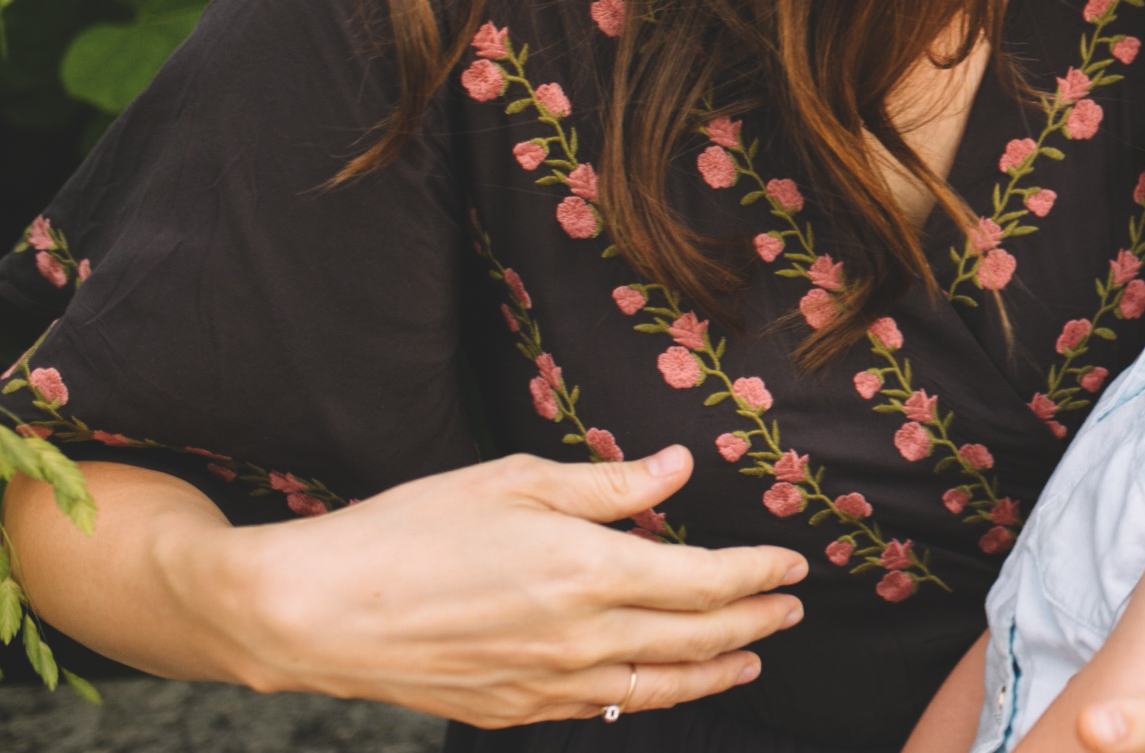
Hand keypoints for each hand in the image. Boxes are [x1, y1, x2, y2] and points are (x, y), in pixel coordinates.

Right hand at [209, 446, 803, 727]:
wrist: (319, 612)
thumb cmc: (412, 530)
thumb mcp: (516, 481)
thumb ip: (610, 483)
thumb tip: (680, 466)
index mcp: (593, 570)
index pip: (708, 580)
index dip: (760, 572)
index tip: (794, 562)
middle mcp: (584, 636)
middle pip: (699, 637)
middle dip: (757, 621)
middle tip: (792, 607)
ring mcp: (550, 683)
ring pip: (661, 683)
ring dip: (718, 670)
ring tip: (752, 658)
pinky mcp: (514, 710)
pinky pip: (603, 705)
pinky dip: (648, 693)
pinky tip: (658, 682)